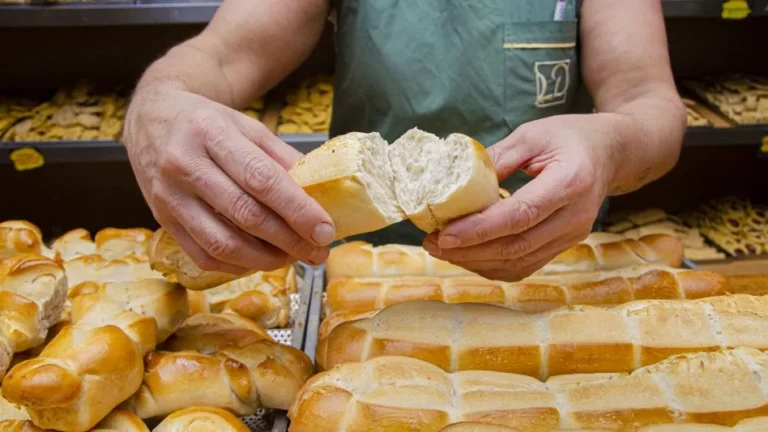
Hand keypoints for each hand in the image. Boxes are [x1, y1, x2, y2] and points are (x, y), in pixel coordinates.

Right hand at [123, 87, 333, 273]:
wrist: (152, 121)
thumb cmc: (209, 125)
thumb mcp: (248, 127)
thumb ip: (283, 160)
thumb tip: (320, 196)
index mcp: (211, 133)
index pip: (261, 179)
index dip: (297, 209)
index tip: (325, 230)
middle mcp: (185, 165)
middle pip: (245, 214)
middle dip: (289, 240)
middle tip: (318, 250)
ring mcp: (169, 196)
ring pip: (223, 243)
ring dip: (266, 259)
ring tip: (292, 257)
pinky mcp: (162, 220)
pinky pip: (203, 256)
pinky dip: (238, 265)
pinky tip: (260, 260)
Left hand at [423, 114, 621, 280]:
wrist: (611, 153)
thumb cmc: (570, 137)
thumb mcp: (532, 134)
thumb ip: (496, 158)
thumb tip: (452, 181)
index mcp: (570, 182)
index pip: (520, 215)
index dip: (480, 229)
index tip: (445, 234)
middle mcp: (575, 217)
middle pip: (517, 246)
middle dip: (469, 251)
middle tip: (432, 243)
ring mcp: (572, 236)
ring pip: (518, 263)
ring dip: (476, 262)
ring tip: (442, 250)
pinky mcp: (564, 245)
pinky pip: (525, 265)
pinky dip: (492, 265)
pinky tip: (467, 254)